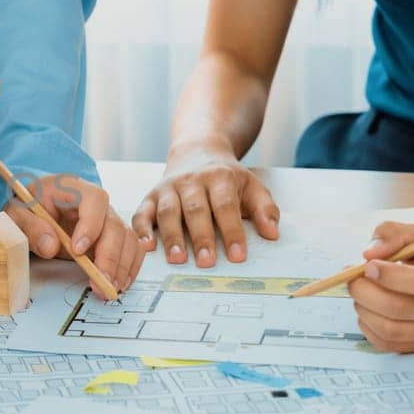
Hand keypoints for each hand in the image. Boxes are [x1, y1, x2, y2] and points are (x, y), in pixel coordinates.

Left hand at [3, 174, 143, 295]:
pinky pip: (130, 249)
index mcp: (73, 188)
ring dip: (121, 266)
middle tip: (100, 280)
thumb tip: (50, 246)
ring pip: (127, 239)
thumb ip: (30, 227)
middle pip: (115, 224)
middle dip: (110, 256)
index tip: (78, 250)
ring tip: (109, 288)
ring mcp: (107, 220)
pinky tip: (118, 284)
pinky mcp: (111, 237)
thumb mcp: (17, 214)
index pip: (94, 200)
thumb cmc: (27, 207)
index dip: (90, 225)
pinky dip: (127, 267)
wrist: (32, 210)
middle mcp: (96, 204)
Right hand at [132, 141, 278, 267]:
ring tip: (177, 259)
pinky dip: (142, 229)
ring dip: (172, 236)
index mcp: (219, 178)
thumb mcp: (251, 186)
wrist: (198, 151)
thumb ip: (264, 209)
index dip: (231, 231)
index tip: (238, 255)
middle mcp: (191, 181)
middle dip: (201, 237)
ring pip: (168, 212)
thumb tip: (272, 233)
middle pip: (196, 209)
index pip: (225, 206)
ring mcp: (169, 187)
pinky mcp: (151, 196)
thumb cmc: (226, 177)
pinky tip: (147, 246)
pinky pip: (143, 212)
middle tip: (206, 262)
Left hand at [348, 222, 413, 352]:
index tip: (368, 265)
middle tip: (352, 277)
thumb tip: (368, 254)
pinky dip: (369, 328)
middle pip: (403, 310)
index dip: (392, 277)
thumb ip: (394, 234)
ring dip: (364, 310)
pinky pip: (391, 345)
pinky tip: (368, 309)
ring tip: (360, 291)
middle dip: (366, 292)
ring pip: (393, 331)